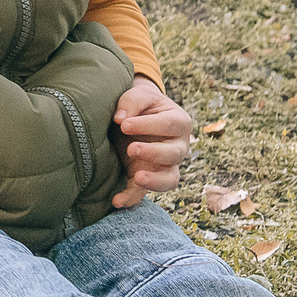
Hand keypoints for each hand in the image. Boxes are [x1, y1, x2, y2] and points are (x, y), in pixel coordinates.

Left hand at [110, 77, 191, 207]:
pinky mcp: (149, 178)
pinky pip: (145, 193)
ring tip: (137, 177)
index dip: (147, 125)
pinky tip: (117, 201)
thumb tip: (120, 118)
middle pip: (173, 154)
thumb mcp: (138, 95)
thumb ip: (131, 102)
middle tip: (131, 149)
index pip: (168, 125)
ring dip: (154, 181)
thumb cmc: (140, 104)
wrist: (136, 116)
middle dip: (153, 153)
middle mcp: (178, 147)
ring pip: (169, 179)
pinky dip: (132, 198)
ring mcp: (167, 166)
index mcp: (179, 122)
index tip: (124, 125)